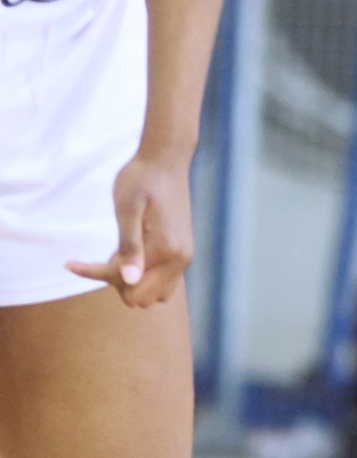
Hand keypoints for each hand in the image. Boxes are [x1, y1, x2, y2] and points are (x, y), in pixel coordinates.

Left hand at [67, 147, 193, 306]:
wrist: (166, 160)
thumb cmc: (142, 180)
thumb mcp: (127, 209)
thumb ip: (128, 246)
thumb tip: (129, 281)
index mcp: (168, 251)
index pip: (129, 286)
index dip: (99, 275)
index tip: (71, 261)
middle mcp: (180, 259)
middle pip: (143, 298)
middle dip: (118, 283)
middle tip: (103, 256)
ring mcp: (184, 257)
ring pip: (155, 294)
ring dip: (132, 283)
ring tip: (117, 256)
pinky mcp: (182, 251)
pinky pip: (161, 280)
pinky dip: (142, 275)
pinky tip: (130, 252)